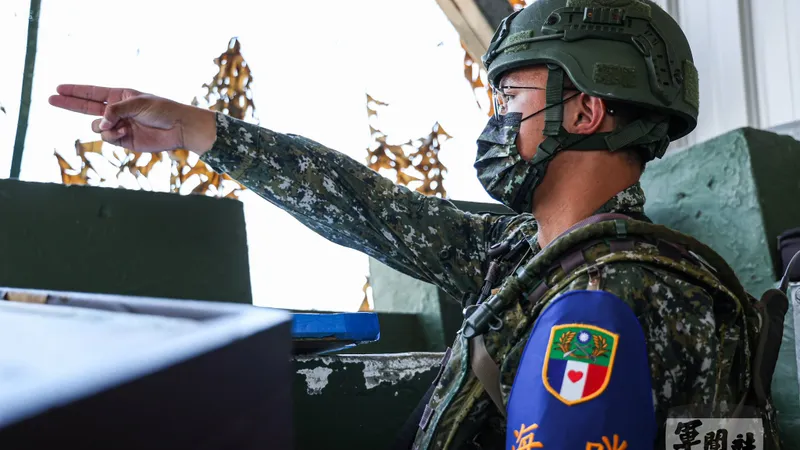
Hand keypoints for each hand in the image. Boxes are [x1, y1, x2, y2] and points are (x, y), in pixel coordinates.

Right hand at [49, 85, 216, 154]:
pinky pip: (107, 138)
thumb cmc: (162, 110)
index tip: (58, 88)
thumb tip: (100, 123)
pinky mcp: (124, 140)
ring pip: (96, 127)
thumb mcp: (138, 103)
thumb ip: (116, 110)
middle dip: (69, 103)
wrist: (178, 128)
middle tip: (50, 99)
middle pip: (85, 107)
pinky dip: (113, 136)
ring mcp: (118, 126)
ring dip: (104, 126)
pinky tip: (126, 132)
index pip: (92, 92)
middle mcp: (116, 110)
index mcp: (120, 96)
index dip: (75, 91)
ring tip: (120, 125)